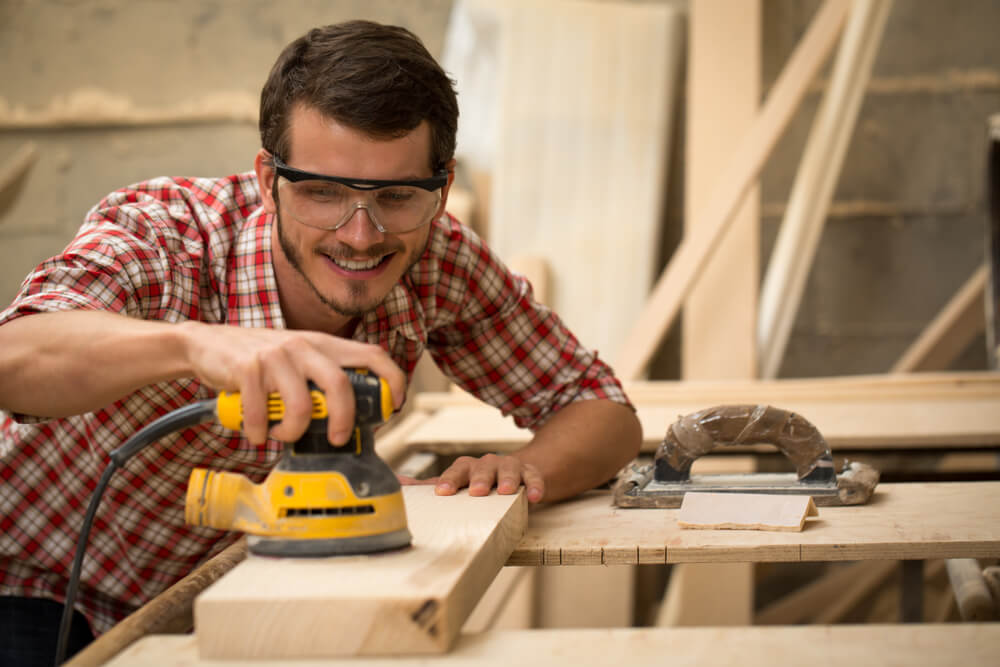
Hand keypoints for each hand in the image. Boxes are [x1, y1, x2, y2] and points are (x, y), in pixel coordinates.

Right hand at [179, 322, 404, 445]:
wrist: (208, 344)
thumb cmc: (261, 360)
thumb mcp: (300, 361)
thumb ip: (323, 380)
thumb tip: (354, 418)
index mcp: (324, 345)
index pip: (372, 354)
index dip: (393, 379)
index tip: (396, 405)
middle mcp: (304, 346)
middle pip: (340, 385)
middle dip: (343, 420)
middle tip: (337, 439)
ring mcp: (276, 356)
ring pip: (301, 405)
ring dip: (294, 431)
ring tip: (284, 434)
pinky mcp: (248, 368)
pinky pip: (261, 412)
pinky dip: (260, 432)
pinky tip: (257, 433)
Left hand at [430, 454, 543, 503]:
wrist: (512, 476)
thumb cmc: (478, 483)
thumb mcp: (455, 485)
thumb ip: (429, 486)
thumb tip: (397, 484)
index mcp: (468, 468)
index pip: (457, 471)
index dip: (450, 481)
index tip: (442, 493)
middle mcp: (488, 464)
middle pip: (483, 468)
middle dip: (480, 479)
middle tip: (477, 492)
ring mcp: (510, 468)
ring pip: (510, 469)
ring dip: (509, 479)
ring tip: (507, 491)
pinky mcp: (530, 474)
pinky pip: (534, 478)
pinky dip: (536, 486)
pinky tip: (536, 497)